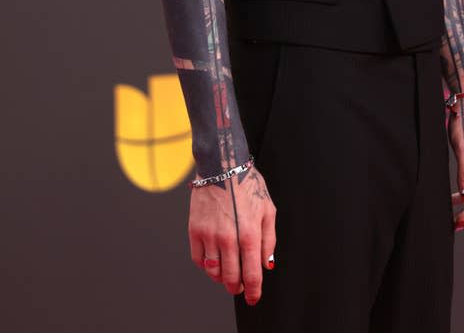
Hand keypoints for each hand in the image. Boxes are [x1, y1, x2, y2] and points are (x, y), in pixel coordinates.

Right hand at [189, 163, 276, 304]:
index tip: (253, 298)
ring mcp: (209, 235)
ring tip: (227, 273)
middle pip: (231, 278)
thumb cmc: (248, 185)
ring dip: (221, 278)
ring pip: (213, 272)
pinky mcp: (195, 230)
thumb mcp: (268, 210)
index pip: (251, 275)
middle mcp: (228, 238)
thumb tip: (266, 265)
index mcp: (249, 234)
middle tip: (239, 286)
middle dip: (237, 287)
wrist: (223, 165)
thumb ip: (268, 240)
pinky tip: (213, 260)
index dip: (253, 292)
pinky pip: (199, 260)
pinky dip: (206, 266)